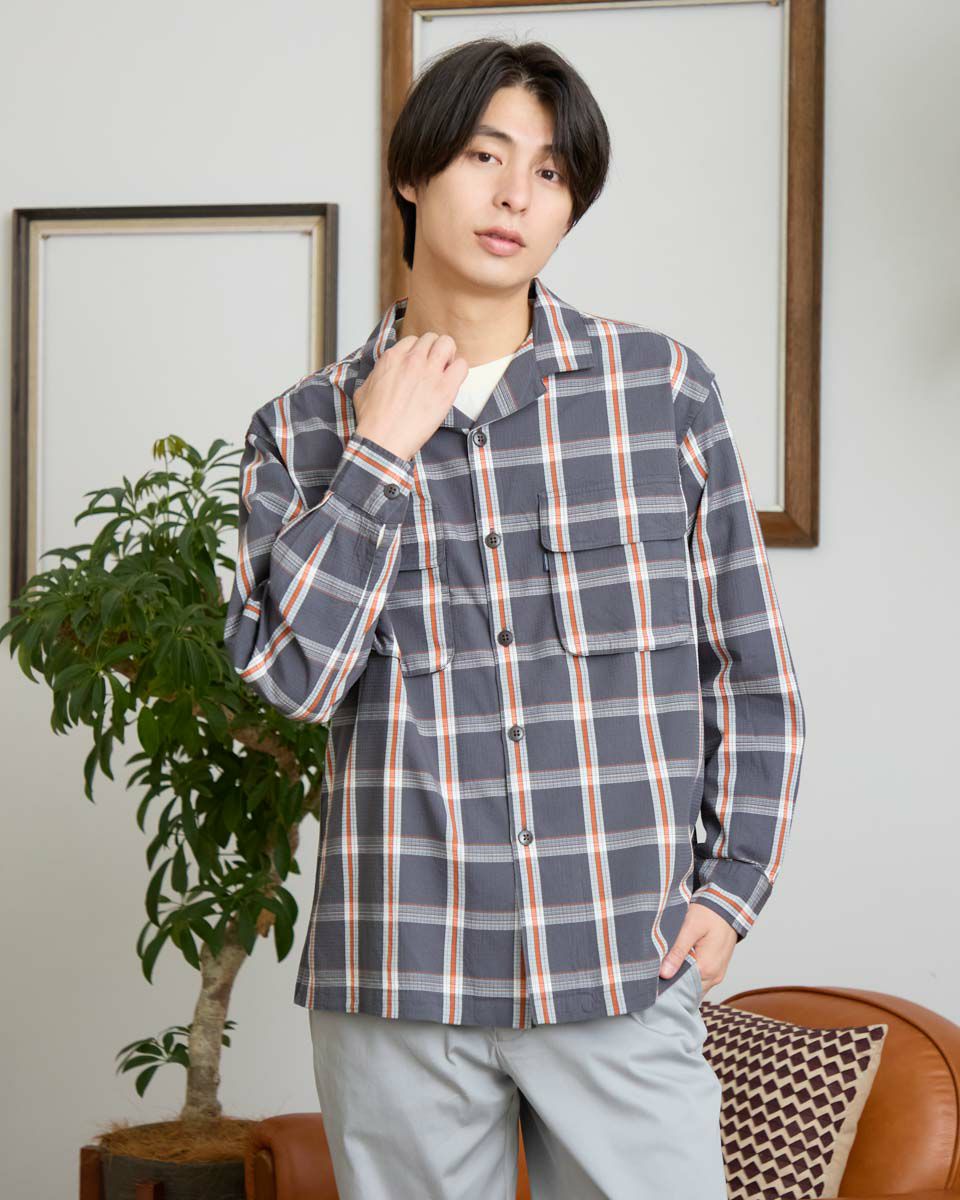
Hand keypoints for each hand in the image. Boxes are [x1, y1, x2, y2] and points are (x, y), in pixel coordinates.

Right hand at [352, 331, 468, 461]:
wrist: (383, 439)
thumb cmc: (373, 420)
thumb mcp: (364, 390)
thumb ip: (376, 375)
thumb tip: (380, 375)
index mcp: (393, 358)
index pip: (413, 340)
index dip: (418, 352)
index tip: (420, 363)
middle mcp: (412, 360)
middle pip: (431, 338)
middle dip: (434, 350)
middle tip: (434, 366)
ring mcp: (430, 372)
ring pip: (447, 344)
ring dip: (448, 355)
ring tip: (445, 370)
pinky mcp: (445, 388)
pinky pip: (462, 366)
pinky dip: (459, 370)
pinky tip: (453, 382)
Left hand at [659, 904, 737, 996]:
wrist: (728, 906)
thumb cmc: (709, 913)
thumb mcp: (690, 928)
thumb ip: (677, 951)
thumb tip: (664, 974)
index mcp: (707, 968)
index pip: (681, 989)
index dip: (666, 987)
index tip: (651, 982)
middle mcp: (714, 976)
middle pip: (688, 991)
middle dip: (672, 986)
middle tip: (654, 975)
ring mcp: (717, 974)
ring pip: (694, 987)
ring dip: (680, 981)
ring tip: (665, 968)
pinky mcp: (716, 969)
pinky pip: (700, 981)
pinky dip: (688, 977)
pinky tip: (678, 965)